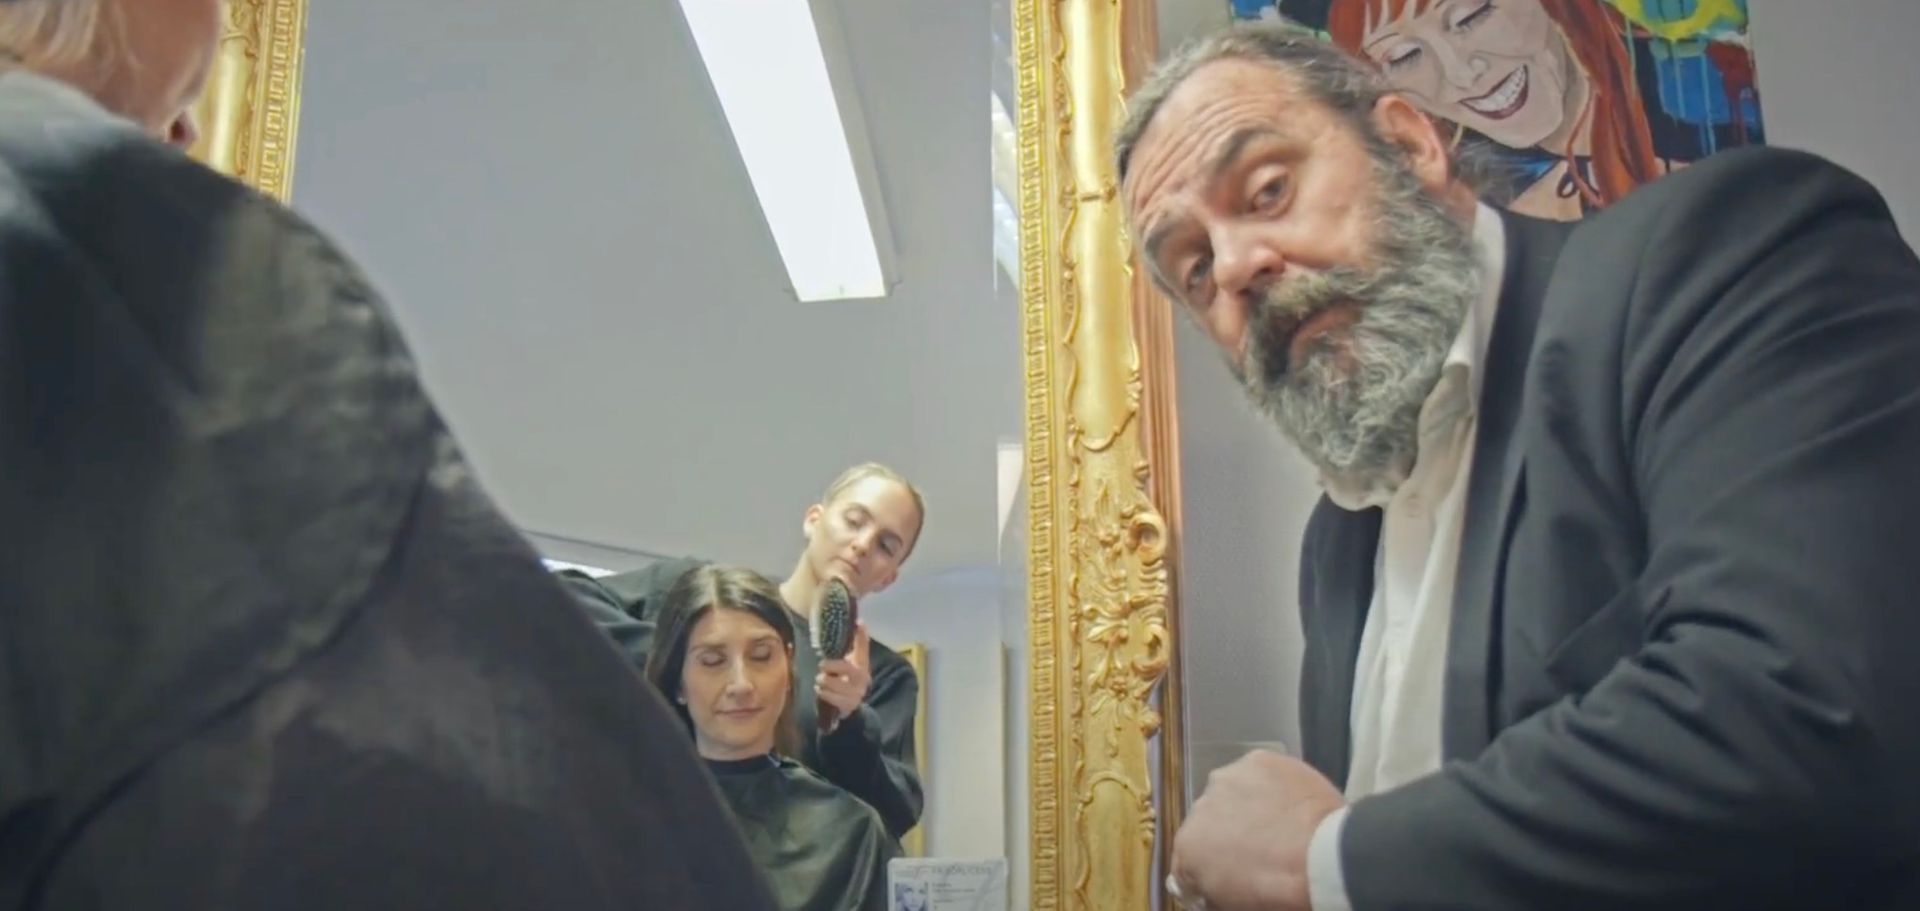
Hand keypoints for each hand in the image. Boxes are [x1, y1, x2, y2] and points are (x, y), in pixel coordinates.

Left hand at [815, 622, 871, 730]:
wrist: (850, 705)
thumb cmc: (847, 678)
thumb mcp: (852, 662)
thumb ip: (854, 644)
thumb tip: (858, 621)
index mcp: (862, 665)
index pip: (863, 647)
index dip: (861, 636)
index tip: (859, 622)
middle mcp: (862, 678)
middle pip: (846, 667)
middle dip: (830, 665)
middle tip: (822, 665)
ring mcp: (856, 693)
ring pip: (835, 683)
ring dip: (823, 681)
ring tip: (821, 680)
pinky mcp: (848, 705)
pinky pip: (831, 697)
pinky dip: (823, 693)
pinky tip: (821, 690)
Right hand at [1170, 751, 1344, 910]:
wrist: (1322, 860)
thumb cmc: (1277, 891)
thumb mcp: (1233, 903)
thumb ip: (1211, 887)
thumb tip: (1211, 884)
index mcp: (1187, 848)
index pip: (1190, 857)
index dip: (1213, 863)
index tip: (1234, 871)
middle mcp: (1198, 807)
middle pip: (1211, 818)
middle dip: (1229, 829)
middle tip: (1261, 846)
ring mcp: (1227, 779)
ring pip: (1234, 791)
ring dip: (1248, 803)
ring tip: (1280, 821)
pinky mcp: (1258, 760)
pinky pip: (1261, 773)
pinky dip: (1273, 784)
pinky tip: (1292, 801)